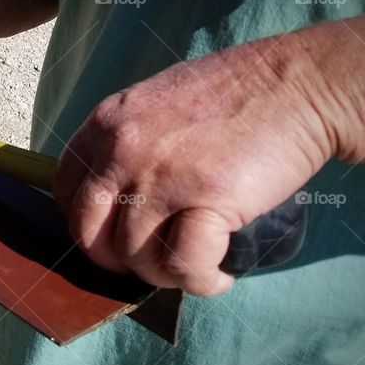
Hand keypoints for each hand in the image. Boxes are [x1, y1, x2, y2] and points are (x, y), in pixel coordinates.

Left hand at [53, 37, 333, 295]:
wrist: (299, 83)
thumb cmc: (236, 93)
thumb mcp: (157, 101)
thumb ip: (127, 141)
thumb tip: (113, 194)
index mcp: (106, 123)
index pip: (65, 190)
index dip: (85, 223)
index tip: (111, 235)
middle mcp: (122, 150)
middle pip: (89, 233)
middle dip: (116, 260)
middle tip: (151, 260)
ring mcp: (160, 175)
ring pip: (135, 257)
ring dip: (164, 274)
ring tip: (194, 266)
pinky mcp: (205, 198)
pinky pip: (184, 264)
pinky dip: (202, 280)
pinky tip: (218, 275)